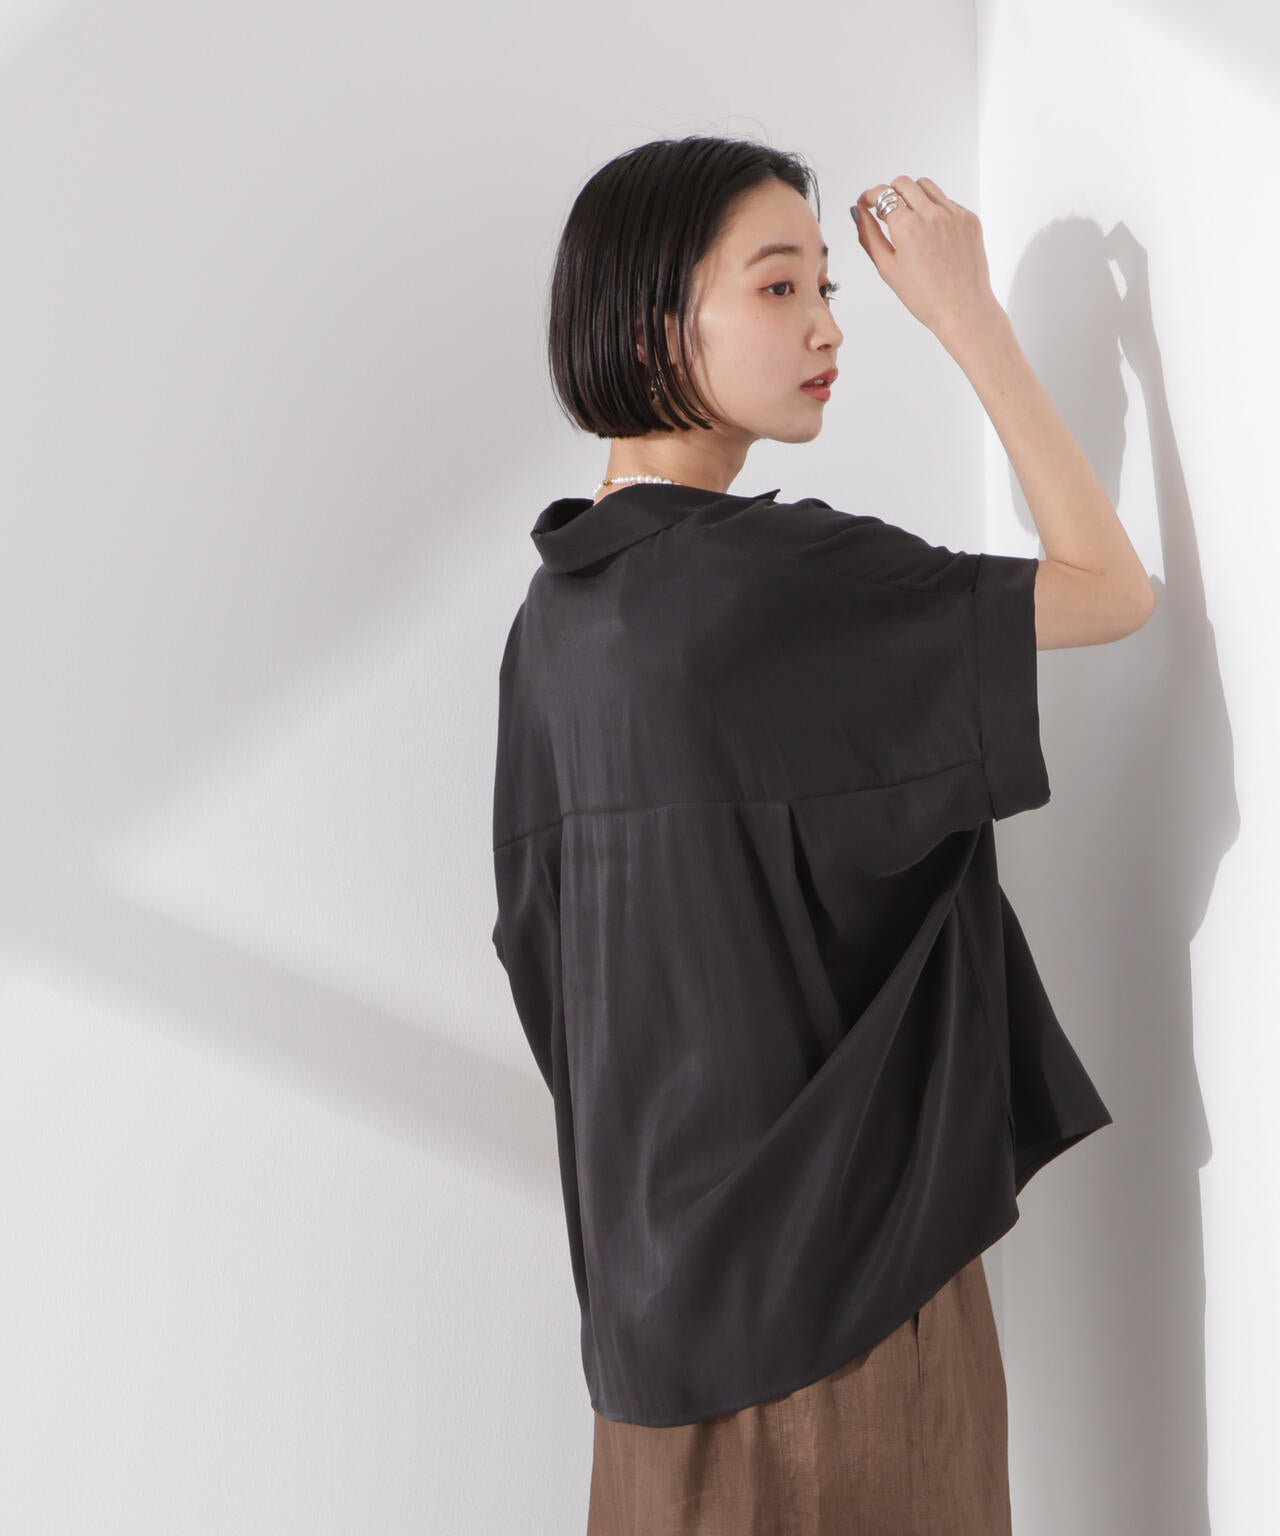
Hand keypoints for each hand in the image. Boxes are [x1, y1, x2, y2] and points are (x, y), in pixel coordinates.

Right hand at [852, 176, 1000, 342]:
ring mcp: (953, 214)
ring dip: (912, 196)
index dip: (869, 196)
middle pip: (903, 183)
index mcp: (907, 226)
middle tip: (886, 211)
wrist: (962, 308)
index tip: (866, 202)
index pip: (882, 194)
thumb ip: (869, 236)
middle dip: (889, 192)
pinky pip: (947, 202)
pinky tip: (931, 234)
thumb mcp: (887, 268)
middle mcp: (931, 214)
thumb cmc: (925, 296)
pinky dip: (934, 209)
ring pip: (926, 187)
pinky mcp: (969, 218)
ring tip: (909, 219)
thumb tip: (859, 213)